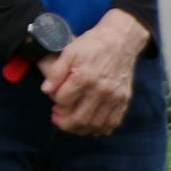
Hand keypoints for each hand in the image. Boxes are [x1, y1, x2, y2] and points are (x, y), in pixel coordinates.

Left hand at [40, 11, 149, 135]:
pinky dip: (100, 129)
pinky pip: (112, 122)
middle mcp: (101, 90)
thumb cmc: (92, 45)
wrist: (119, 41)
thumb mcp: (68, 52)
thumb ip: (55, 72)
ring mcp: (114, 97)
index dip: (55, 102)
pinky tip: (90, 126)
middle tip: (56, 118)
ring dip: (80, 129)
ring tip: (70, 123)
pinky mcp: (124, 100)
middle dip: (64, 122)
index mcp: (84, 77)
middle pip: (80, 118)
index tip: (53, 101)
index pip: (63, 100)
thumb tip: (46, 90)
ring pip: (95, 124)